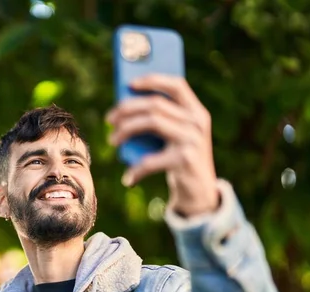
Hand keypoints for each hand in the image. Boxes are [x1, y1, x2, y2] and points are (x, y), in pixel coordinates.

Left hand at [106, 74, 218, 216]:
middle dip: (127, 109)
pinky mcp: (185, 160)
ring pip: (151, 122)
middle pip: (156, 104)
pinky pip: (151, 160)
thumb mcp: (174, 137)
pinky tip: (128, 178)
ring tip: (112, 141)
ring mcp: (193, 140)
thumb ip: (160, 120)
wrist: (199, 192)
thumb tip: (122, 109)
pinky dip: (136, 169)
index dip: (153, 80)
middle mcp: (197, 122)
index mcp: (196, 112)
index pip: (177, 85)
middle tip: (109, 119)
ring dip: (125, 130)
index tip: (129, 84)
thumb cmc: (179, 159)